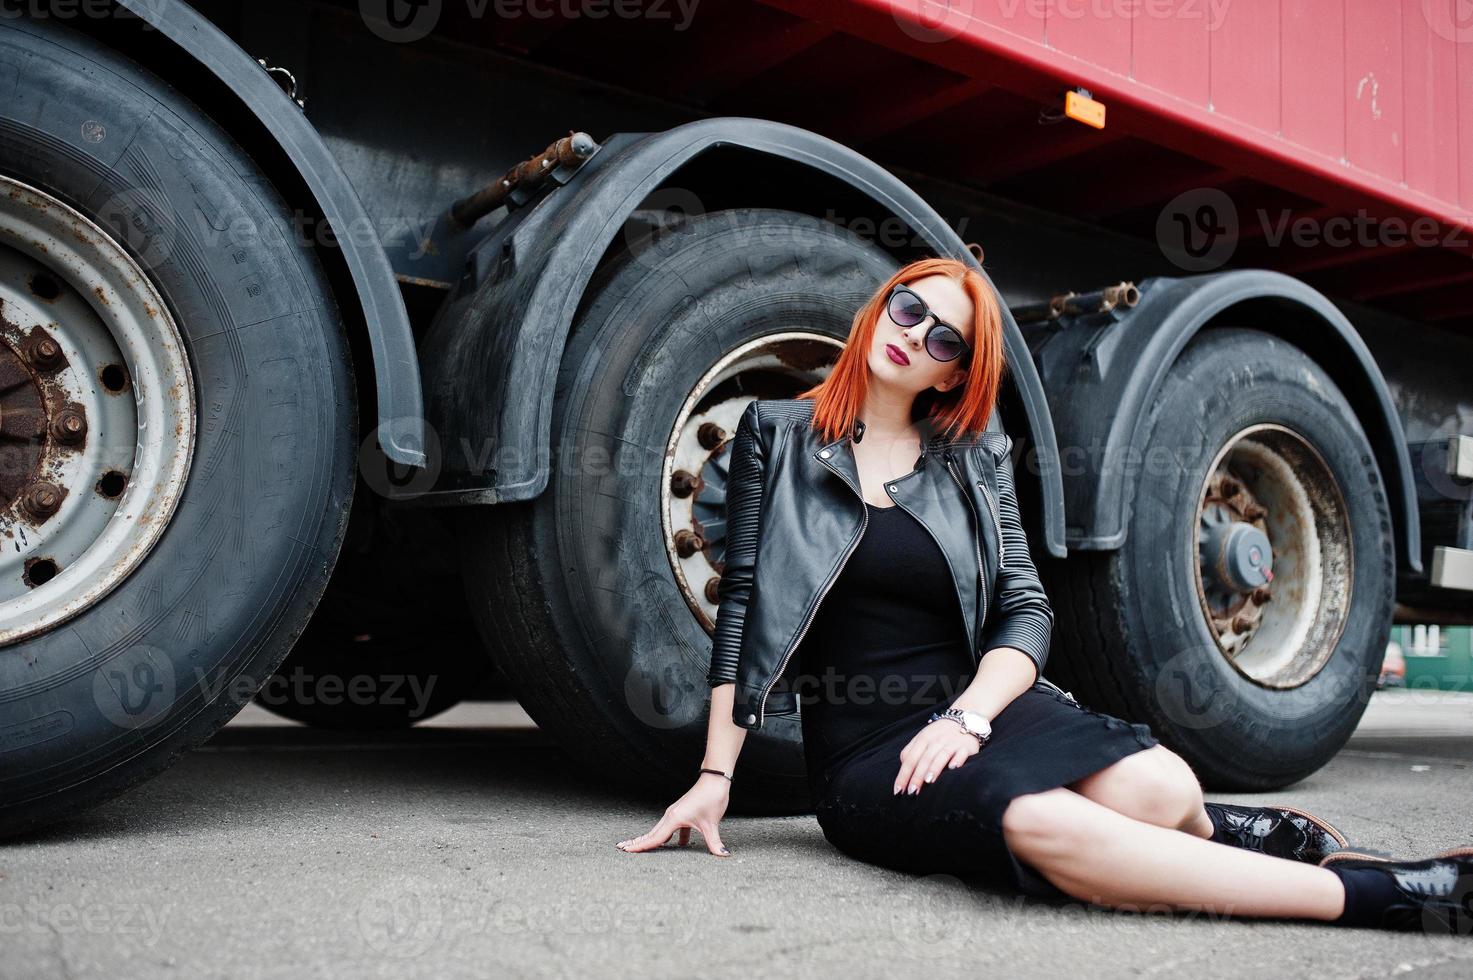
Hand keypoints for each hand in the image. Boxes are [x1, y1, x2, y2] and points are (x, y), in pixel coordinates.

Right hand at [615, 772, 732, 855]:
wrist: (715, 779)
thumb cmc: (711, 797)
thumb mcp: (711, 823)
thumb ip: (715, 842)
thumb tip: (723, 855)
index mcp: (674, 818)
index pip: (654, 838)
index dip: (640, 846)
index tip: (625, 850)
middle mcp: (671, 815)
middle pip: (652, 833)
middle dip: (638, 841)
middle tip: (622, 848)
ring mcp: (676, 813)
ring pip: (661, 830)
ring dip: (652, 839)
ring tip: (641, 847)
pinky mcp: (683, 813)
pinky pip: (673, 828)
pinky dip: (671, 836)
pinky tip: (678, 844)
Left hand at [893, 718, 981, 794]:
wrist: (963, 719)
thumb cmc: (939, 734)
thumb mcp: (922, 738)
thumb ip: (910, 752)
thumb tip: (903, 770)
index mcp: (922, 739)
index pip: (909, 759)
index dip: (903, 775)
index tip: (898, 790)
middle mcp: (936, 741)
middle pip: (924, 759)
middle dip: (917, 776)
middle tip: (912, 792)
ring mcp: (951, 743)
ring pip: (941, 756)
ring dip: (934, 768)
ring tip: (928, 782)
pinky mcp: (966, 746)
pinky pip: (961, 753)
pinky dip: (958, 760)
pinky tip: (953, 767)